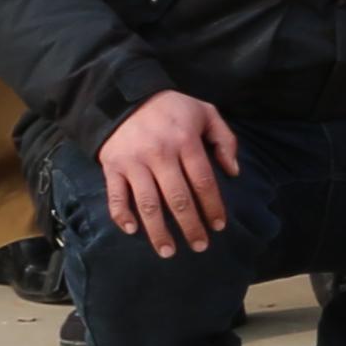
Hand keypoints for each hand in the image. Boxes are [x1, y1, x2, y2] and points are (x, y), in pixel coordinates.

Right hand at [97, 90, 240, 254]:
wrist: (123, 94)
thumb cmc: (170, 107)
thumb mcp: (204, 112)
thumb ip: (224, 139)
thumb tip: (233, 171)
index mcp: (185, 140)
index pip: (203, 181)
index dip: (212, 206)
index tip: (218, 225)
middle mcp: (159, 154)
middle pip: (178, 199)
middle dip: (191, 226)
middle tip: (199, 246)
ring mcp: (134, 162)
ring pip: (148, 204)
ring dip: (158, 231)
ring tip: (168, 251)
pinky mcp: (113, 167)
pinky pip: (116, 197)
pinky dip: (122, 215)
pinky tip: (133, 231)